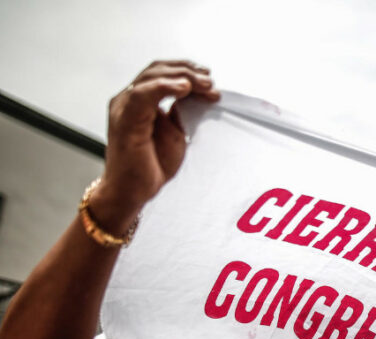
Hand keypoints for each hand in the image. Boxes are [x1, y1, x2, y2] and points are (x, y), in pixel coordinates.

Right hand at [94, 60, 219, 223]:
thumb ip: (181, 112)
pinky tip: (184, 88)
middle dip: (188, 71)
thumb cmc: (150, 165)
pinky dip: (164, 87)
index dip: (187, 71)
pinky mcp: (123, 120)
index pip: (163, 73)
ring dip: (182, 77)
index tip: (210, 79)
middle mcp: (129, 100)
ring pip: (152, 77)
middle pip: (158, 70)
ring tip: (204, 84)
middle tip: (210, 81)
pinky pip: (143, 95)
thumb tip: (198, 96)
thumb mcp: (175, 132)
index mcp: (140, 100)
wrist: (133, 191)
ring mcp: (124, 108)